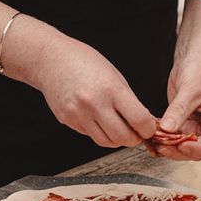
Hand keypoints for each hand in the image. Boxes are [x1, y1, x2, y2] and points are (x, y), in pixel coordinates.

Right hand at [23, 30, 155, 147]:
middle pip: (122, 137)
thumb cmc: (84, 62)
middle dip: (134, 139)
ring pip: (106, 141)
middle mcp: (94, 103)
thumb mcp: (114, 75)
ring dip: (117, 139)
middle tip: (136, 133)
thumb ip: (130, 100)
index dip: (148, 129)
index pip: (138, 119)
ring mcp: (79, 114)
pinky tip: (100, 120)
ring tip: (119, 127)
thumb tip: (146, 121)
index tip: (149, 128)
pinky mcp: (68, 120)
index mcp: (111, 88)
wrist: (51, 59)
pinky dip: (100, 132)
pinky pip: (90, 135)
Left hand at [157, 51, 200, 159]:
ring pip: (184, 145)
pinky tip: (153, 133)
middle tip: (162, 146)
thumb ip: (179, 110)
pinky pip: (174, 134)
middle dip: (180, 150)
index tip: (182, 144)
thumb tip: (167, 129)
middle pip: (199, 150)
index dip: (199, 149)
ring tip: (154, 140)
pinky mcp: (183, 120)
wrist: (195, 54)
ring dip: (169, 145)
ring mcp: (196, 124)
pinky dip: (163, 137)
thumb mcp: (190, 88)